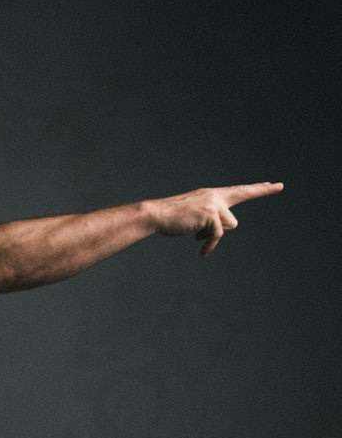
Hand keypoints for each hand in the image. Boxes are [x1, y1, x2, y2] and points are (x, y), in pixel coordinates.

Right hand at [150, 181, 282, 255]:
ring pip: (229, 224)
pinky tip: (202, 252)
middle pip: (243, 194)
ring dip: (214, 234)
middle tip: (280, 185)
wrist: (157, 215)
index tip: (273, 184)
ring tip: (196, 233)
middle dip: (263, 190)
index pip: (238, 190)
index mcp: (212, 195)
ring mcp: (214, 204)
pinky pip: (218, 236)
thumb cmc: (172, 219)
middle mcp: (215, 196)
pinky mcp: (211, 215)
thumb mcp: (195, 218)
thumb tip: (222, 230)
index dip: (257, 189)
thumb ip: (211, 220)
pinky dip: (210, 246)